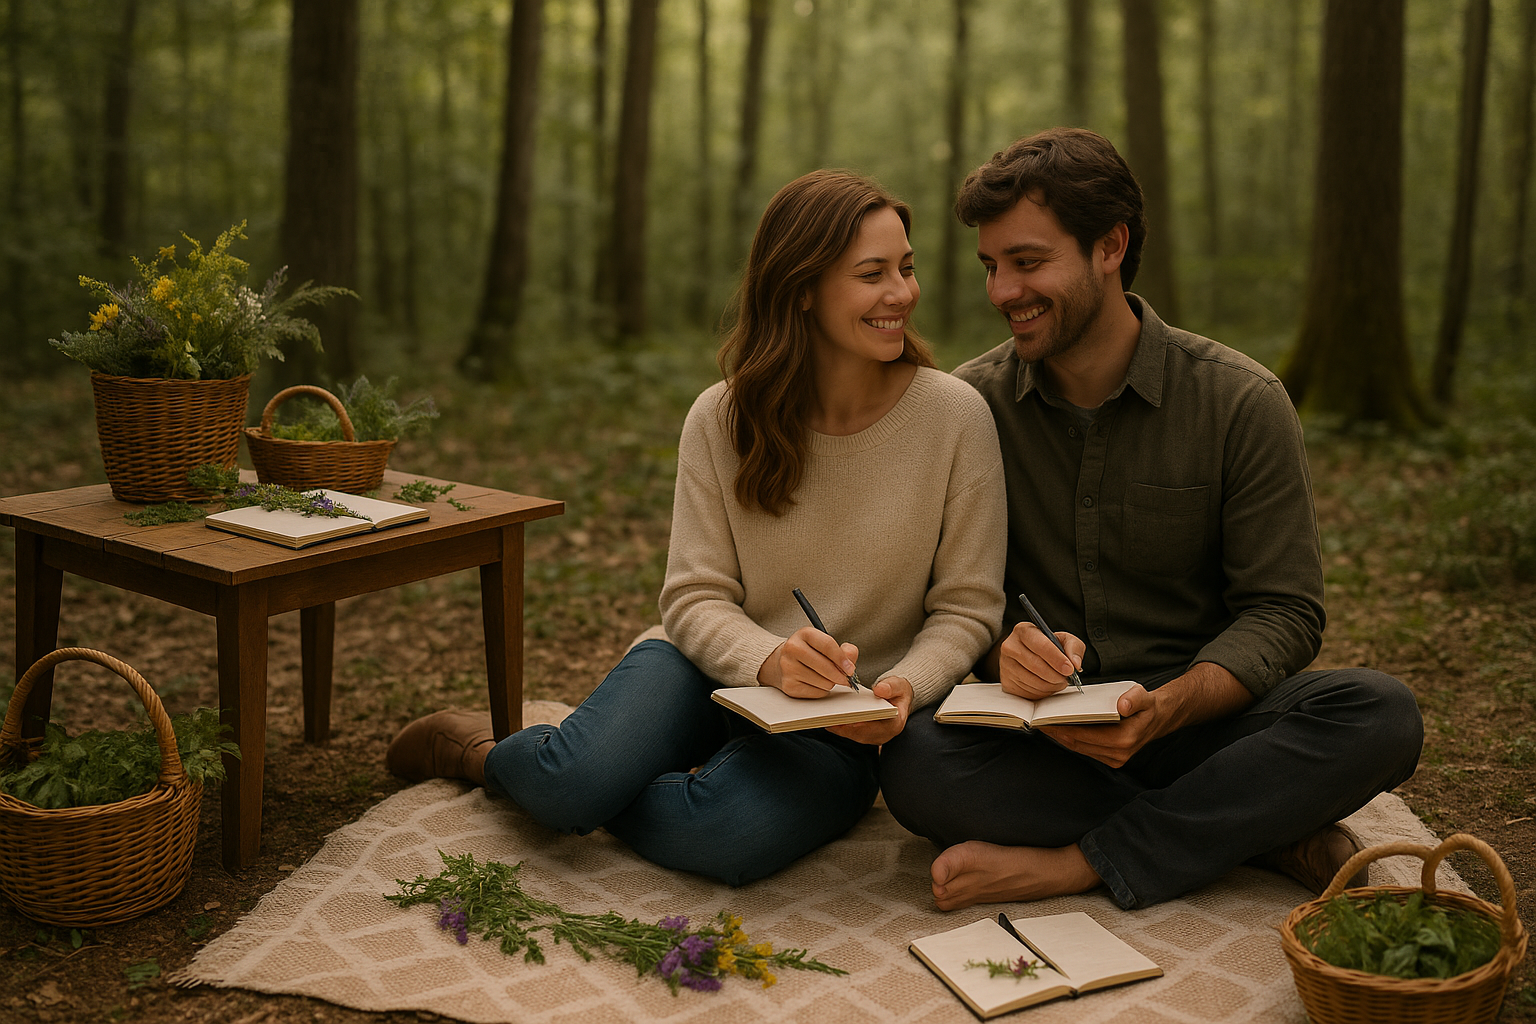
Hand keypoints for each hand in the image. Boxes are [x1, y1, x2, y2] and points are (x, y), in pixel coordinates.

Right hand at [758, 626, 859, 697]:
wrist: (781, 663)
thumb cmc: (808, 653)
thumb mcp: (824, 644)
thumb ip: (844, 650)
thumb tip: (850, 661)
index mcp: (804, 634)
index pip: (828, 645)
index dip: (842, 659)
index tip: (850, 668)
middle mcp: (793, 649)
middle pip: (826, 666)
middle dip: (840, 675)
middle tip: (844, 677)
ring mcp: (788, 668)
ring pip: (824, 682)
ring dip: (830, 682)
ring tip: (825, 677)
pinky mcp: (789, 685)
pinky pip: (817, 693)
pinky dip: (821, 690)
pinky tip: (816, 683)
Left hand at [828, 677, 911, 745]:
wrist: (898, 699)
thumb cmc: (897, 691)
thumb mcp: (898, 685)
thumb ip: (891, 687)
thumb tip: (879, 690)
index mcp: (895, 724)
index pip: (876, 728)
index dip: (861, 725)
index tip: (846, 721)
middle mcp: (885, 735)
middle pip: (861, 734)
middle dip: (845, 728)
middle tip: (828, 719)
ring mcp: (874, 737)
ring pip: (854, 736)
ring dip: (840, 729)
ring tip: (826, 719)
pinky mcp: (866, 736)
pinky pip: (851, 734)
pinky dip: (840, 728)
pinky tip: (829, 719)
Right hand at [998, 621, 1083, 698]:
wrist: (1027, 655)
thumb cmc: (1046, 647)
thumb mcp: (1063, 640)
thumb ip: (1073, 647)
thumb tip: (1075, 663)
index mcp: (1024, 631)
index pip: (1041, 646)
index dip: (1057, 659)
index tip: (1069, 669)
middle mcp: (1010, 646)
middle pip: (1036, 665)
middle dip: (1056, 675)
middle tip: (1066, 677)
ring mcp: (1005, 665)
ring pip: (1032, 681)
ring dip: (1051, 685)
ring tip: (1058, 681)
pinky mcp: (1006, 682)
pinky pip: (1028, 692)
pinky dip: (1042, 692)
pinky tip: (1047, 685)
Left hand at [1038, 662, 1254, 768]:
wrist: (1161, 719)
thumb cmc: (1147, 705)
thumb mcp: (1143, 696)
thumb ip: (1134, 699)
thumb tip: (1122, 706)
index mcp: (1123, 739)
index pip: (1082, 735)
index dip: (1060, 728)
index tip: (1043, 720)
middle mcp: (1117, 754)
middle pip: (1076, 744)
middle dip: (1055, 733)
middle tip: (1036, 721)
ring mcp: (1114, 759)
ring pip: (1078, 748)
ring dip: (1060, 737)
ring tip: (1043, 724)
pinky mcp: (1111, 759)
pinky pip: (1085, 749)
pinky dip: (1071, 739)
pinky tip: (1059, 728)